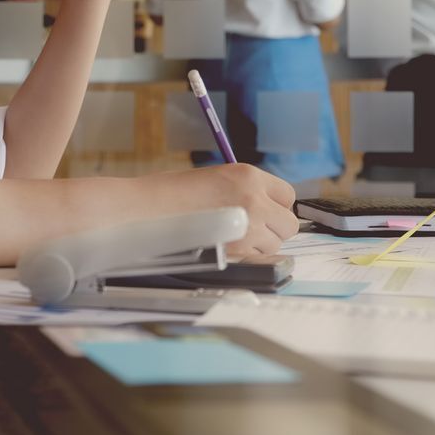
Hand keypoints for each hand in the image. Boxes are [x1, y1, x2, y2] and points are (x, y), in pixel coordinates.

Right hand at [169, 164, 297, 255]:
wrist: (146, 209)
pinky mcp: (238, 250)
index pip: (287, 195)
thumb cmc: (172, 193)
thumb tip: (268, 210)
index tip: (265, 212)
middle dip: (273, 229)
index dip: (276, 206)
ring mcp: (249, 226)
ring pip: (274, 244)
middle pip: (288, 223)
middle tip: (249, 228)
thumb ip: (246, 191)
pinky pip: (257, 259)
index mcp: (248, 175)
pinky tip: (224, 246)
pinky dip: (245, 257)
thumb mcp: (216, 178)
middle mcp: (254, 199)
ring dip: (258, 245)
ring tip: (229, 236)